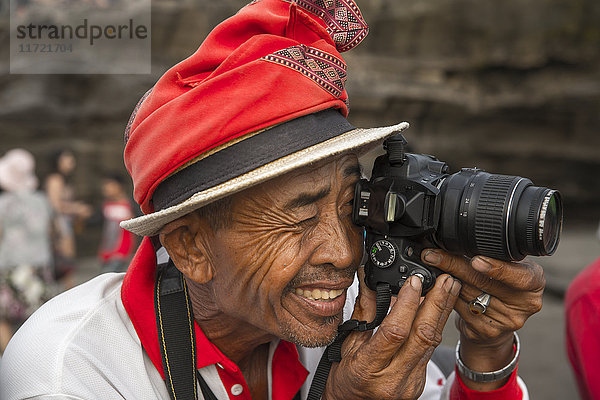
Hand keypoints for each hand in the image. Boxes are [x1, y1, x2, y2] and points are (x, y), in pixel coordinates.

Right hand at [324, 268, 460, 399]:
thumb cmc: (346, 383)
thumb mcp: (346, 347)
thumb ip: (363, 315)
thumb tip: (370, 283)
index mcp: (368, 368)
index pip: (395, 332)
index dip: (407, 304)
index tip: (413, 282)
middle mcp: (393, 378)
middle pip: (422, 336)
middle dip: (437, 303)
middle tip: (444, 280)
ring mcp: (410, 383)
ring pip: (432, 342)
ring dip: (442, 312)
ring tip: (449, 288)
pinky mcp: (419, 383)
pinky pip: (431, 350)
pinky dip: (436, 326)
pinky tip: (440, 310)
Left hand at [421, 249, 544, 388]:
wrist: (499, 318)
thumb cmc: (502, 283)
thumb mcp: (508, 265)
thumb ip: (495, 255)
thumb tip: (459, 240)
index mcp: (534, 282)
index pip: (519, 276)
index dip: (497, 268)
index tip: (476, 260)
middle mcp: (525, 304)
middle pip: (484, 283)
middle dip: (454, 265)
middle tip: (433, 255)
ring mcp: (507, 321)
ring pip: (468, 294)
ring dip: (446, 279)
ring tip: (433, 265)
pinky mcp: (487, 331)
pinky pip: (460, 309)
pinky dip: (446, 296)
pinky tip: (439, 287)